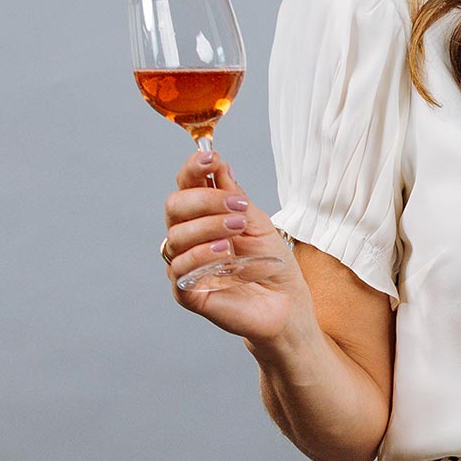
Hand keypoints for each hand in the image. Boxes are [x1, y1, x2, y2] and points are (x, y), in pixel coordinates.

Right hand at [161, 148, 309, 345]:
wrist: (286, 302)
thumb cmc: (271, 262)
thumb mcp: (258, 222)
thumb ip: (235, 197)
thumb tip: (218, 165)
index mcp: (204, 216)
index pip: (186, 186)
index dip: (193, 169)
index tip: (211, 158)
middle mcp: (189, 238)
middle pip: (175, 207)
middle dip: (205, 200)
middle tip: (238, 208)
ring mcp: (186, 265)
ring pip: (176, 236)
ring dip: (208, 226)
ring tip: (237, 229)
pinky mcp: (187, 292)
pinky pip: (179, 269)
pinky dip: (201, 255)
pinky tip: (224, 253)